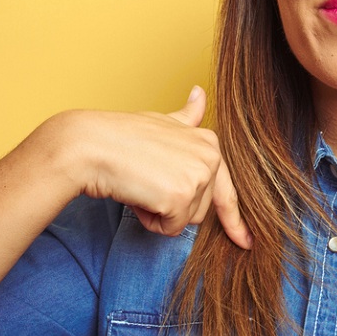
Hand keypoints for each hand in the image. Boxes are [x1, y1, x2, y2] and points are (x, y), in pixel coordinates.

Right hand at [60, 86, 252, 246]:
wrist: (89, 145)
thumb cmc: (120, 136)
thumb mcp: (161, 123)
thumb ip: (187, 118)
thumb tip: (200, 94)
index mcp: (209, 142)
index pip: (227, 190)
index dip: (235, 221)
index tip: (247, 241)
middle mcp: (211, 157)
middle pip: (200, 210)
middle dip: (171, 205)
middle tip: (146, 180)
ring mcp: (198, 176)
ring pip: (186, 221)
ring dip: (160, 213)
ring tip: (141, 184)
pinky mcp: (182, 197)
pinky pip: (170, 229)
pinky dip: (150, 220)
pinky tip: (137, 195)